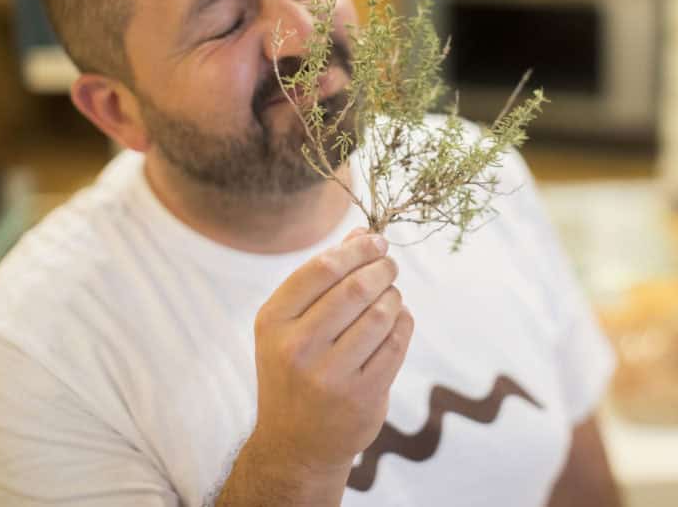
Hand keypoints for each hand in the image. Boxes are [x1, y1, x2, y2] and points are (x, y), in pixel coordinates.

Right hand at [249, 228, 412, 475]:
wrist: (295, 444)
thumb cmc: (295, 369)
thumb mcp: (291, 324)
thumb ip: (323, 277)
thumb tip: (361, 232)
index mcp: (273, 322)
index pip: (322, 268)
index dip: (357, 248)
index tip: (376, 241)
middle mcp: (297, 348)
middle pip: (355, 288)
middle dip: (382, 269)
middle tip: (390, 265)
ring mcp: (330, 375)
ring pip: (381, 314)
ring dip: (394, 296)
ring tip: (392, 294)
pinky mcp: (362, 394)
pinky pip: (396, 343)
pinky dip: (404, 323)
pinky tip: (398, 319)